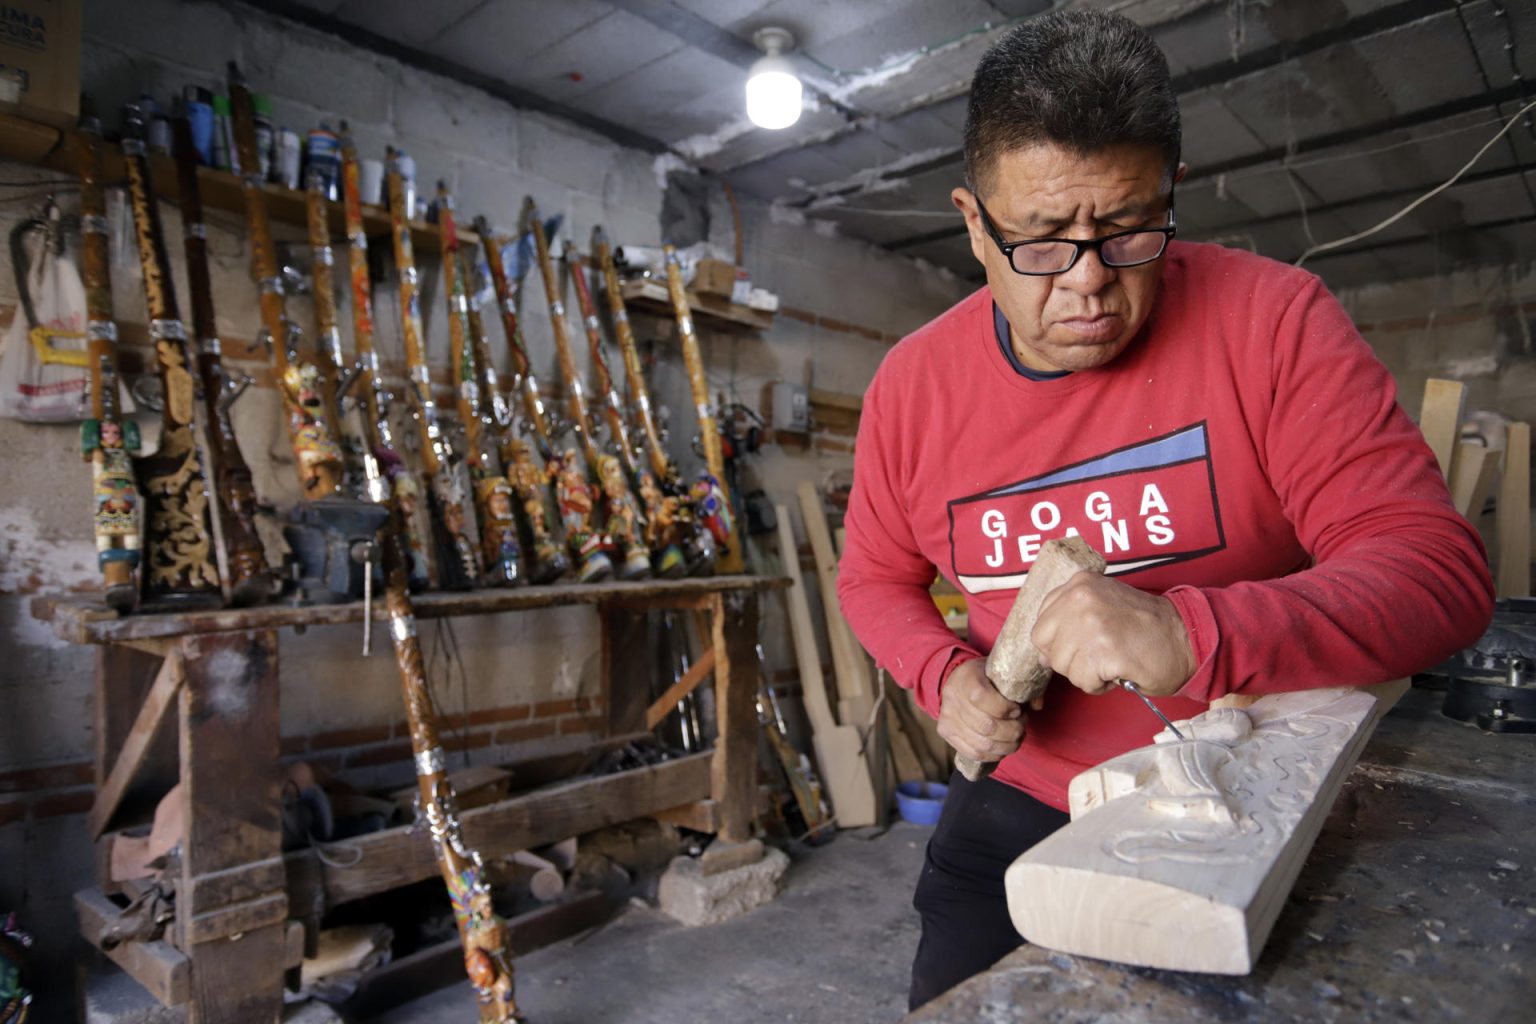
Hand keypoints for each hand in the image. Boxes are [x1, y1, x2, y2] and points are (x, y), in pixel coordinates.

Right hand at [938, 657, 1031, 762]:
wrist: (956, 680)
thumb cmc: (984, 677)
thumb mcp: (999, 672)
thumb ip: (1020, 685)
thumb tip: (1037, 705)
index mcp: (966, 679)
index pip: (983, 698)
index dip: (1005, 708)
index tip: (1017, 709)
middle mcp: (953, 699)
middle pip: (987, 726)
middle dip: (1012, 730)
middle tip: (1021, 725)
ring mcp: (948, 718)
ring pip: (983, 744)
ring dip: (1007, 745)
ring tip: (1016, 737)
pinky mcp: (946, 733)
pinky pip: (974, 753)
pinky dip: (994, 755)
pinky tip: (1003, 748)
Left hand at [1031, 573, 1195, 696]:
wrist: (1186, 638)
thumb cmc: (1145, 627)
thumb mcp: (1102, 604)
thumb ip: (1068, 618)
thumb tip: (1042, 655)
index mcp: (1079, 583)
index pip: (1041, 622)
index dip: (1057, 642)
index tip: (1080, 644)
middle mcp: (1082, 598)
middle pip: (1045, 644)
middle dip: (1068, 658)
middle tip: (1098, 654)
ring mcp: (1092, 624)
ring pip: (1062, 665)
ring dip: (1085, 673)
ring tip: (1111, 661)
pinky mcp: (1104, 651)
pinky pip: (1083, 681)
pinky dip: (1099, 685)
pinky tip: (1118, 671)